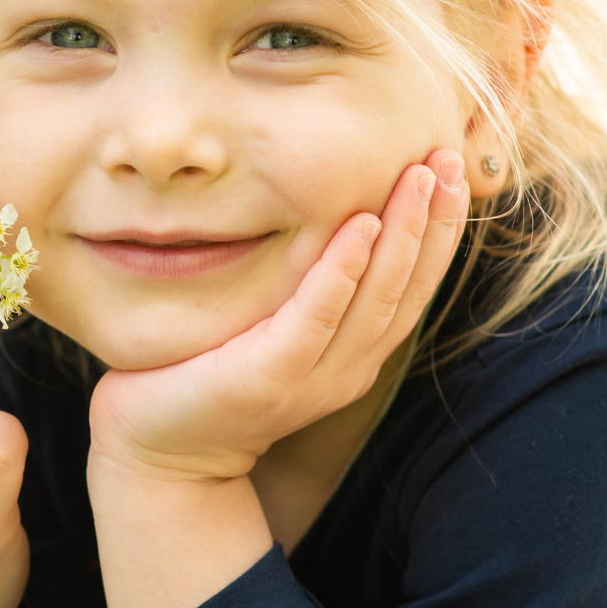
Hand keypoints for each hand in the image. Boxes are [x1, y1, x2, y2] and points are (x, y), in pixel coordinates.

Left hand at [87, 151, 470, 485]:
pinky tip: (360, 226)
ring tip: (417, 177)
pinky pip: (315, 317)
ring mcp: (311, 377)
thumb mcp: (272, 327)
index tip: (449, 168)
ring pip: (375, 299)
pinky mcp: (268, 377)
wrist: (157, 451)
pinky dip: (342, 271)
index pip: (412, 286)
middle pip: (407, 286)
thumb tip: (329, 214)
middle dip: (433, 219)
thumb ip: (307, 287)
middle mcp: (347, 368)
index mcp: (355, 355)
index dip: (438, 228)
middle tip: (447, 156)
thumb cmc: (207, 373)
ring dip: (402, 234)